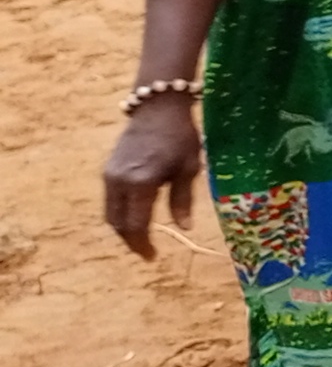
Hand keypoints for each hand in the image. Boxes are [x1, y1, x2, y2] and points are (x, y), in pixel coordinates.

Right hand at [102, 97, 203, 257]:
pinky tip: (135, 217)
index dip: (142, 244)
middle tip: (147, 252)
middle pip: (118, 223)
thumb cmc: (180, 137)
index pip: (136, 224)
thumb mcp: (188, 169)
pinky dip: (120, 214)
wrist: (156, 108)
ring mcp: (109, 175)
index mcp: (141, 183)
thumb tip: (183, 228)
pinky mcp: (107, 170)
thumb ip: (182, 200)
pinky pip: (110, 200)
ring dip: (123, 229)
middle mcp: (119, 182)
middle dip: (131, 240)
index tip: (152, 257)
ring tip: (141, 238)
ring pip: (110, 213)